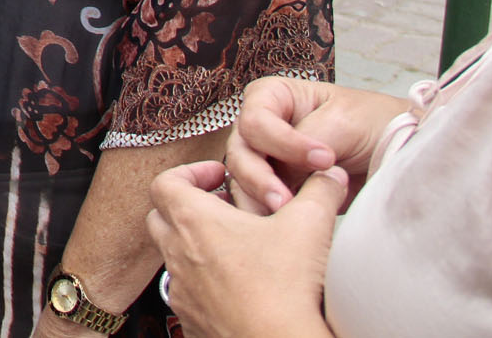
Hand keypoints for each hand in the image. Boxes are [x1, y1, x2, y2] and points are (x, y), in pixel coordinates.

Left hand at [147, 159, 346, 337]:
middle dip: (188, 206)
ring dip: (195, 245)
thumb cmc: (284, 288)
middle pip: (161, 217)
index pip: (165, 182)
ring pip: (172, 257)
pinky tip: (237, 285)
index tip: (218, 175)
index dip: (189, 171)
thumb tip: (330, 174)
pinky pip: (186, 293)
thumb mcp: (309, 225)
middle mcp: (178, 255)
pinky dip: (203, 282)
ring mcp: (181, 291)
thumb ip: (320, 190)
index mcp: (194, 221)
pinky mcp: (191, 320)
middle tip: (223, 207)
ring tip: (235, 247)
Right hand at [223, 77, 393, 214]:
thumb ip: (306, 140)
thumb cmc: (375, 125)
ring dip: (260, 201)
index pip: (256, 120)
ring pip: (242, 181)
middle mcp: (262, 128)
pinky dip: (265, 216)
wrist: (400, 156)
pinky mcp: (278, 191)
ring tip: (287, 219)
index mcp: (273, 97)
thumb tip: (283, 174)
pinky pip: (256, 204)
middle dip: (260, 178)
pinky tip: (283, 228)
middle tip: (285, 202)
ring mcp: (267, 161)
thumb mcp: (344, 120)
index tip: (324, 159)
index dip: (283, 142)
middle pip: (240, 152)